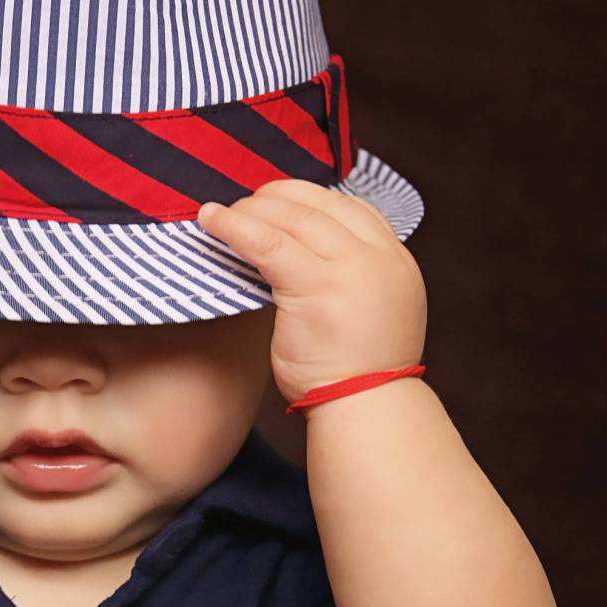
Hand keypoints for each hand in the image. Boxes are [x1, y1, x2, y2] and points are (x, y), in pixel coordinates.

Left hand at [196, 179, 426, 405]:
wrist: (365, 409)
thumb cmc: (355, 372)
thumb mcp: (367, 310)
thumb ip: (346, 277)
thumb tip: (299, 254)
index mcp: (395, 260)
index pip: (351, 207)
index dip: (308, 197)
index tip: (277, 200)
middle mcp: (378, 257)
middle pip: (320, 205)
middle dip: (275, 198)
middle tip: (243, 204)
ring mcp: (350, 269)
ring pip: (292, 218)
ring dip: (251, 209)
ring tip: (219, 213)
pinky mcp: (316, 286)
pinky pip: (267, 242)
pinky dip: (235, 226)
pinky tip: (211, 221)